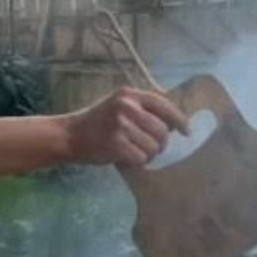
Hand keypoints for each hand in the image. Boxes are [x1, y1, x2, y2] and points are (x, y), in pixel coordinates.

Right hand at [64, 87, 188, 168]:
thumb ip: (143, 110)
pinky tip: (127, 158)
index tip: (186, 131)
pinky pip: (142, 158)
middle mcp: (126, 106)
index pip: (163, 105)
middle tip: (150, 148)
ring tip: (134, 152)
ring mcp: (120, 124)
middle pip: (162, 130)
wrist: (70, 135)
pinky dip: (138, 162)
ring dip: (149, 154)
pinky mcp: (116, 143)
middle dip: (161, 144)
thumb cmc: (98, 123)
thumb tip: (174, 123)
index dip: (178, 119)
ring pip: (154, 146)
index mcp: (129, 94)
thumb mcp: (119, 106)